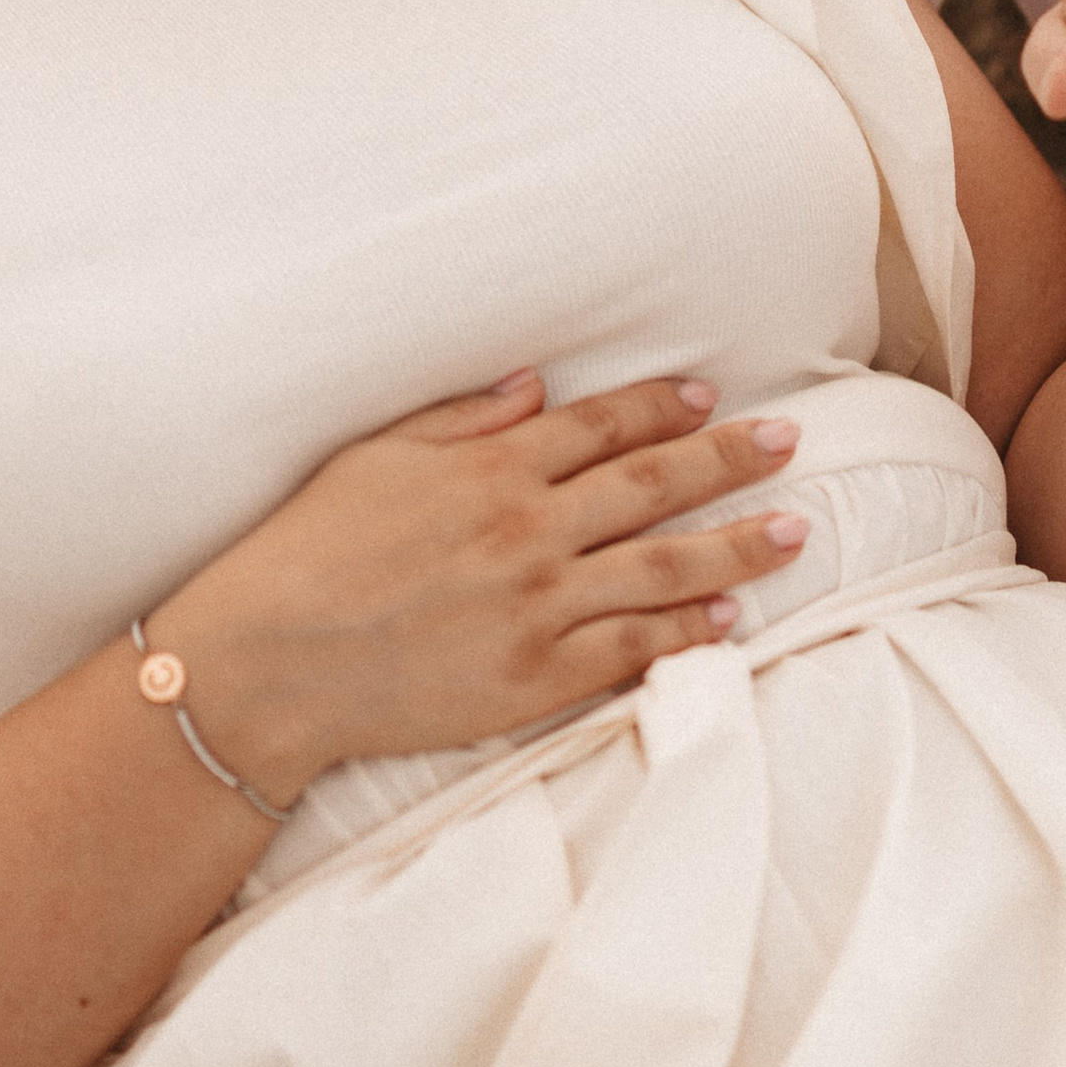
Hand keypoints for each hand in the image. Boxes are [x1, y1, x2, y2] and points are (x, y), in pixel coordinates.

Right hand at [158, 372, 806, 803]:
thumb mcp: (378, 456)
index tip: (705, 397)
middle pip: (652, 485)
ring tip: (794, 529)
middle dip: (728, 460)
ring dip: (735, 545)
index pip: (600, 427)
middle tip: (789, 443)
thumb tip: (534, 385)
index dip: (659, 408)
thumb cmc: (309, 548)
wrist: (271, 661)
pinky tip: (727, 619)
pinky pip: (628, 651)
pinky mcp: (532, 680)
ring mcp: (536, 610)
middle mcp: (527, 533)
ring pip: (661, 568)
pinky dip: (683, 633)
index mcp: (490, 470)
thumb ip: (463, 419)